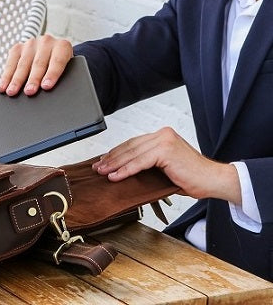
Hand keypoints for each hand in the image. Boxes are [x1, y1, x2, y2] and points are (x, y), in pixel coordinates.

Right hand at [0, 34, 72, 95]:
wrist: (52, 52)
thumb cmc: (60, 67)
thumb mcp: (67, 69)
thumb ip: (63, 77)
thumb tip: (49, 91)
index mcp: (62, 46)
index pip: (57, 61)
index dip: (52, 74)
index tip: (46, 86)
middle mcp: (46, 42)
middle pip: (38, 63)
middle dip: (33, 79)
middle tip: (29, 92)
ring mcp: (30, 44)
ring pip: (23, 64)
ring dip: (16, 79)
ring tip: (12, 92)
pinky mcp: (17, 47)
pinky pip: (10, 63)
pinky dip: (6, 76)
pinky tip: (3, 86)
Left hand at [93, 127, 240, 203]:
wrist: (214, 180)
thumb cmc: (193, 177)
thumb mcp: (166, 167)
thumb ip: (149, 164)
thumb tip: (127, 170)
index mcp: (162, 135)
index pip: (133, 143)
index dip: (117, 152)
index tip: (105, 160)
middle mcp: (162, 134)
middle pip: (130, 146)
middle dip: (112, 158)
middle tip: (99, 167)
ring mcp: (164, 141)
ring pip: (132, 153)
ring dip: (115, 164)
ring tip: (103, 172)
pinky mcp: (165, 150)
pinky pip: (140, 162)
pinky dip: (126, 170)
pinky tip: (116, 176)